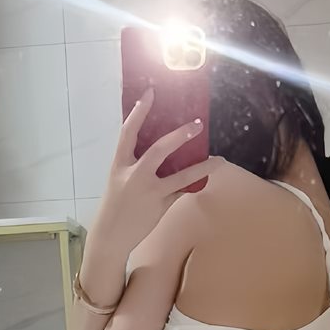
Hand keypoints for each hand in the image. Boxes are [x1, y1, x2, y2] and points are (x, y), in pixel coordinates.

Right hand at [90, 90, 216, 255]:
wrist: (110, 236)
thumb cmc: (115, 206)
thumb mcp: (119, 181)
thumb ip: (136, 166)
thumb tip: (161, 151)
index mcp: (120, 164)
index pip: (128, 132)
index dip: (139, 111)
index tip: (150, 93)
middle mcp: (134, 174)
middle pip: (159, 148)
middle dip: (180, 135)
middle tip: (198, 124)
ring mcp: (149, 190)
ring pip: (181, 175)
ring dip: (202, 166)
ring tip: (219, 159)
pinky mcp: (160, 205)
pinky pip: (181, 190)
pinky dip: (194, 183)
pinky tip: (207, 177)